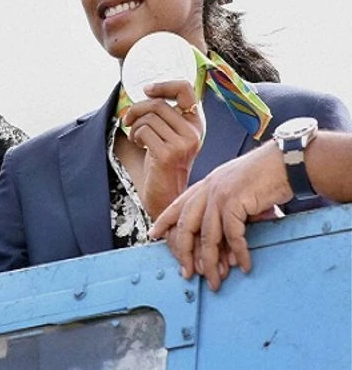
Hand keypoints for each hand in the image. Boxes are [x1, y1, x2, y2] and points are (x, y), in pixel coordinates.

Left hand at [123, 80, 205, 215]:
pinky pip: (144, 132)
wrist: (166, 194)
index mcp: (195, 123)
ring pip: (149, 118)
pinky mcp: (168, 154)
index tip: (147, 90)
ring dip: (135, 127)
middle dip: (136, 110)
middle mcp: (193, 131)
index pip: (186, 89)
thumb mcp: (169, 135)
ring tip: (137, 138)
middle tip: (128, 120)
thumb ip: (165, 115)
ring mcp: (183, 143)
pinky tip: (139, 146)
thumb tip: (147, 91)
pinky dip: (135, 136)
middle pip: (158, 104)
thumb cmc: (162, 163)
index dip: (164, 85)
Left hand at [150, 141, 291, 289]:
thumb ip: (225, 207)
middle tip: (187, 273)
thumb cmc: (267, 174)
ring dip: (212, 262)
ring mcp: (219, 194)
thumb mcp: (237, 187)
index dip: (164, 221)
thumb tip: (225, 240)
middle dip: (185, 253)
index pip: (178, 205)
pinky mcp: (234, 201)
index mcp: (206, 184)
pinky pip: (232, 235)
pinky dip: (238, 253)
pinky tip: (243, 265)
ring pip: (208, 236)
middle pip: (187, 226)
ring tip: (215, 280)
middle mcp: (208, 188)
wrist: (287, 161)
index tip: (153, 235)